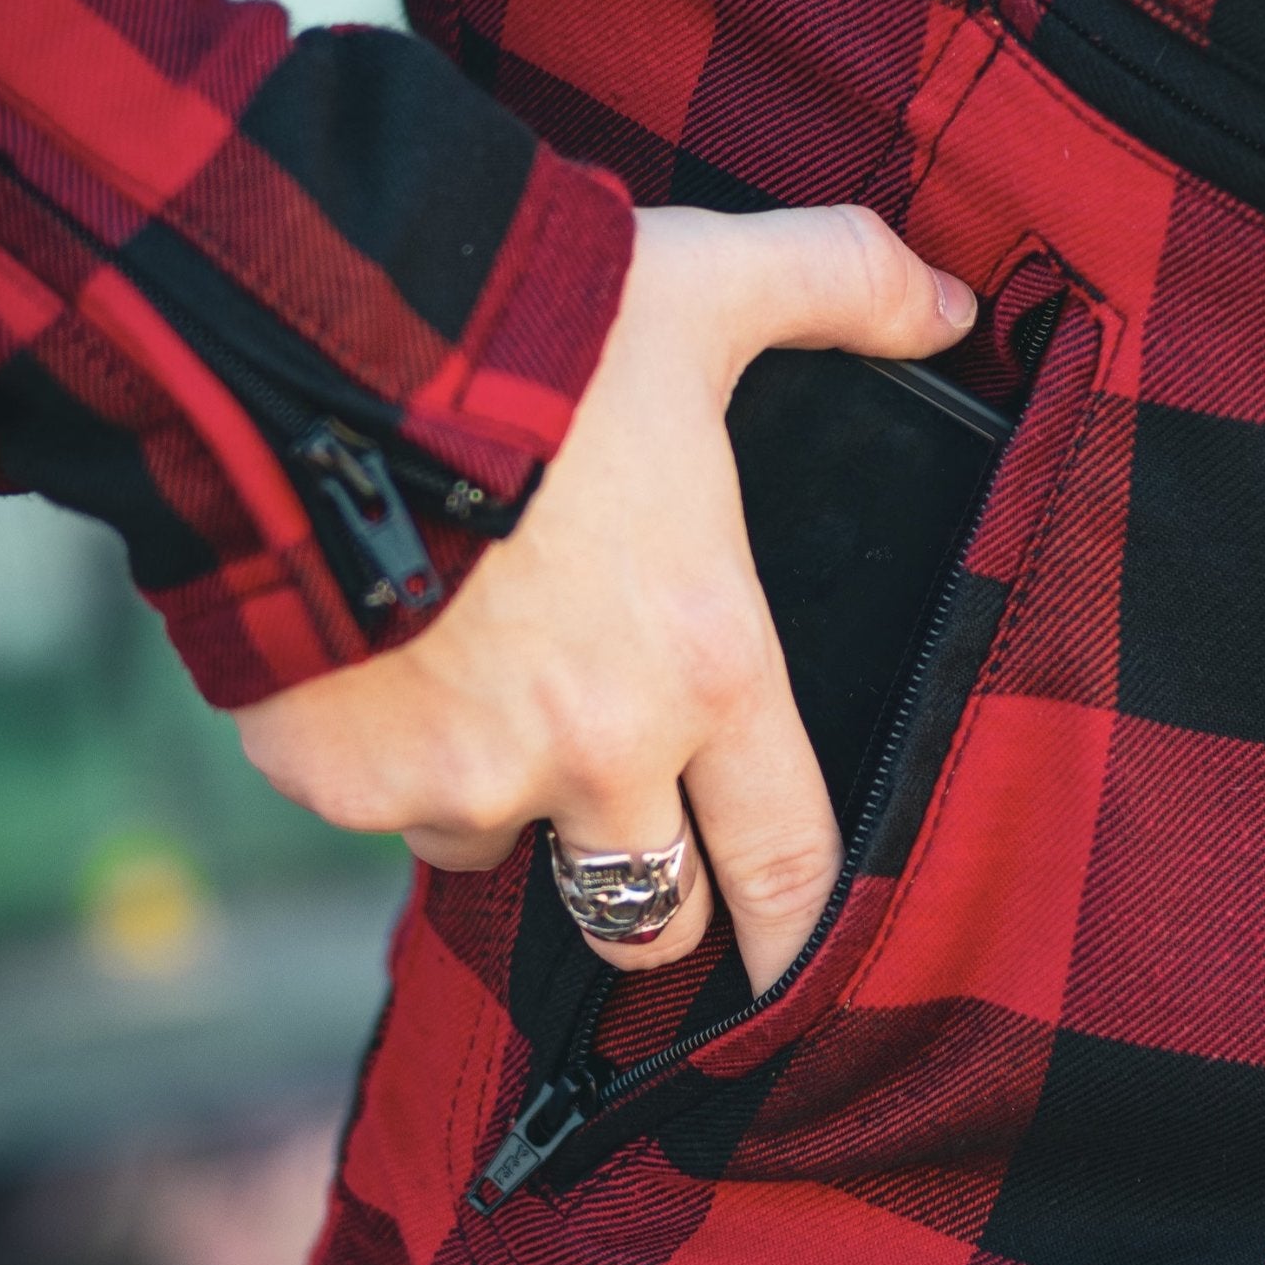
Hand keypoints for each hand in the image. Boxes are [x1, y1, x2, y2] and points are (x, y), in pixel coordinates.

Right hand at [233, 205, 976, 992]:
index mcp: (707, 663)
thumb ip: (843, 287)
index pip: (791, 859)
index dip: (804, 934)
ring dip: (501, 797)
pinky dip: (385, 753)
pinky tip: (375, 653)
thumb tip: (949, 301)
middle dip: (648, 892)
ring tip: (476, 679)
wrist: (315, 352)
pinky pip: (378, 800)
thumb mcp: (711, 284)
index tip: (801, 980)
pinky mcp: (340, 779)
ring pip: (497, 845)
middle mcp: (597, 754)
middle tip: (627, 826)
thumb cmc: (534, 328)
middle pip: (646, 907)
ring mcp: (460, 779)